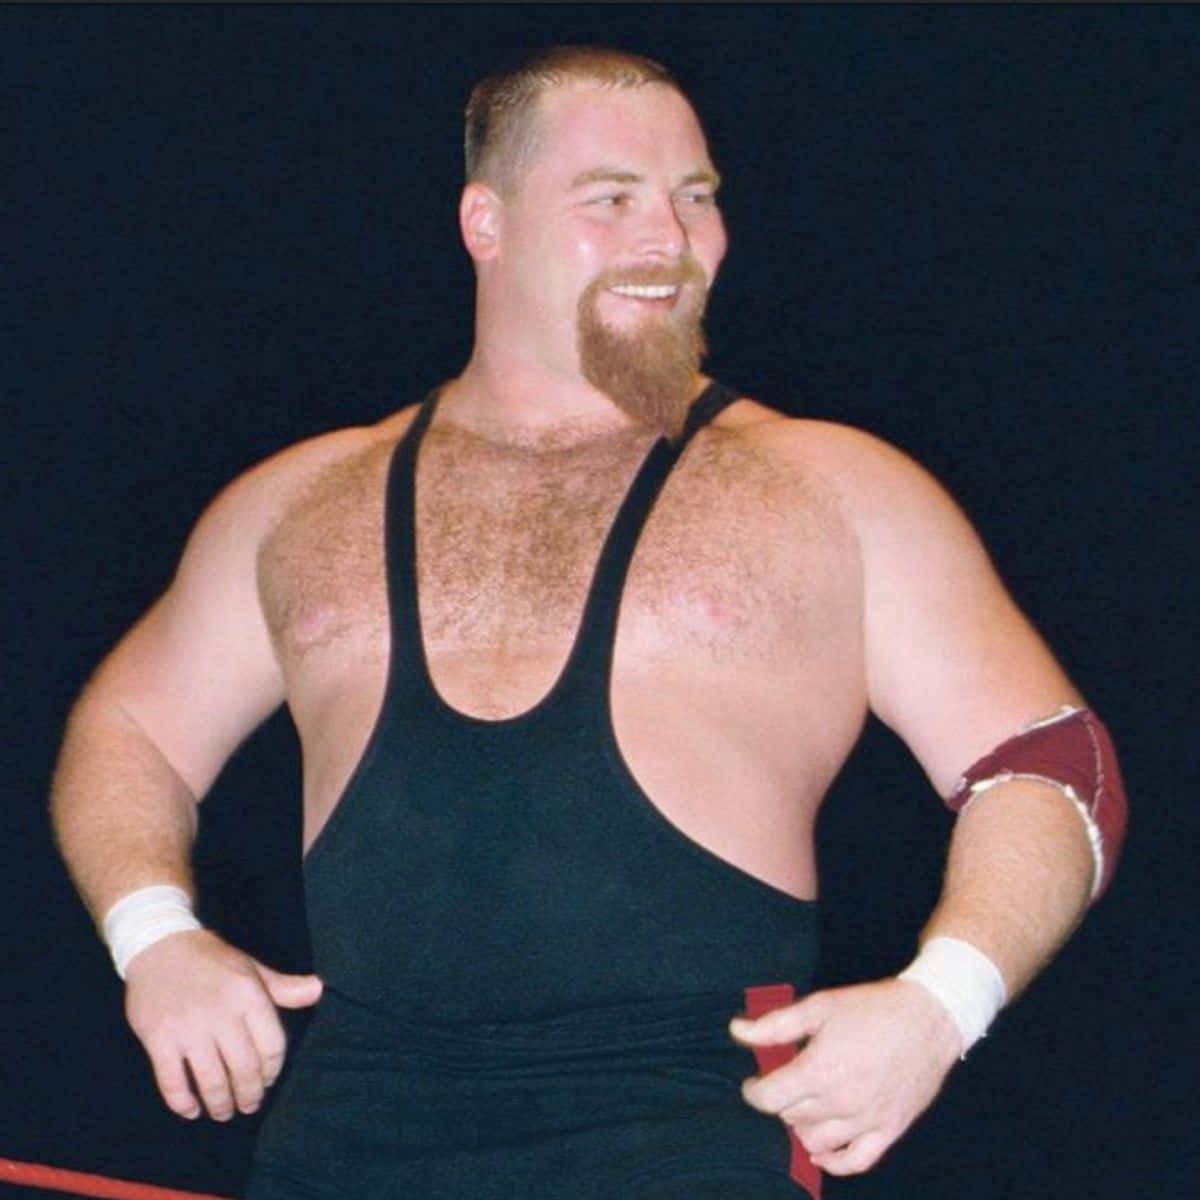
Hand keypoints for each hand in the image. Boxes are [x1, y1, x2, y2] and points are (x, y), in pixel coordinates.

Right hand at [124, 929, 322, 1120]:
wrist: (159, 945)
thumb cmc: (211, 960)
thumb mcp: (251, 968)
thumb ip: (283, 987)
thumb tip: (319, 990)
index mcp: (249, 995)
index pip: (272, 1046)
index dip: (272, 1071)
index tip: (267, 1081)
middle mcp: (221, 1013)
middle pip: (244, 1069)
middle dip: (249, 1095)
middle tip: (248, 1106)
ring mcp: (188, 1028)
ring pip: (211, 1081)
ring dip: (220, 1104)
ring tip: (223, 1112)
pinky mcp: (158, 1040)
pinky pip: (172, 1082)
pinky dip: (183, 1103)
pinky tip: (191, 1110)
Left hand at [730, 977, 960, 1174]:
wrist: (929, 1019)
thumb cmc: (873, 1008)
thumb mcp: (819, 1006)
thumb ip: (775, 1024)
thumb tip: (736, 1031)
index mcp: (821, 1069)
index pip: (770, 1098)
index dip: (753, 1091)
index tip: (754, 1082)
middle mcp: (842, 1101)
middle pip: (791, 1117)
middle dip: (780, 1101)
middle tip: (784, 1084)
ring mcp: (867, 1120)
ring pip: (816, 1142)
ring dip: (801, 1127)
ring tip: (802, 1106)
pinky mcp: (889, 1130)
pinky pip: (856, 1162)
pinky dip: (834, 1162)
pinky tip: (822, 1150)